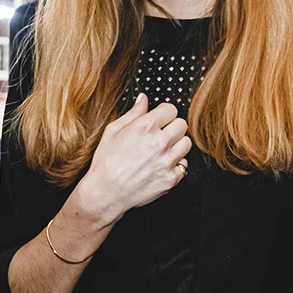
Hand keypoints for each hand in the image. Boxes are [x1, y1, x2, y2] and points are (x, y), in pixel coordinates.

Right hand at [77, 94, 191, 223]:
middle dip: (172, 127)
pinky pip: (184, 164)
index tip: (160, 118)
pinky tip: (162, 164)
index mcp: (145, 127)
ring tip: (162, 149)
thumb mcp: (113, 131)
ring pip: (186, 143)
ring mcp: (167, 162)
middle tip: (161, 134)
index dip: (164, 113)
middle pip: (182, 125)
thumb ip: (133, 113)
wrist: (106, 193)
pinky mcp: (171, 179)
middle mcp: (159, 143)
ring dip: (177, 144)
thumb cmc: (106, 162)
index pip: (171, 110)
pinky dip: (176, 164)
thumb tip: (143, 99)